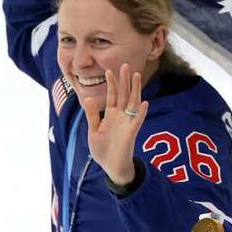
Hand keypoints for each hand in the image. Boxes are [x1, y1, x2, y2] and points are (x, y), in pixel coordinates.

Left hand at [84, 64, 148, 185]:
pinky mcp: (131, 132)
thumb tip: (88, 98)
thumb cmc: (102, 149)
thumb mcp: (93, 131)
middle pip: (124, 94)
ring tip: (137, 76)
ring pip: (132, 102)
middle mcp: (121, 116)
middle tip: (125, 66)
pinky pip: (137, 120)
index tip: (109, 70)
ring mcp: (127, 123)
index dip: (111, 84)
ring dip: (135, 89)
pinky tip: (143, 103)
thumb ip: (92, 115)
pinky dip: (141, 112)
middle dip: (124, 81)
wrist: (111, 166)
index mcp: (111, 115)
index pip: (112, 96)